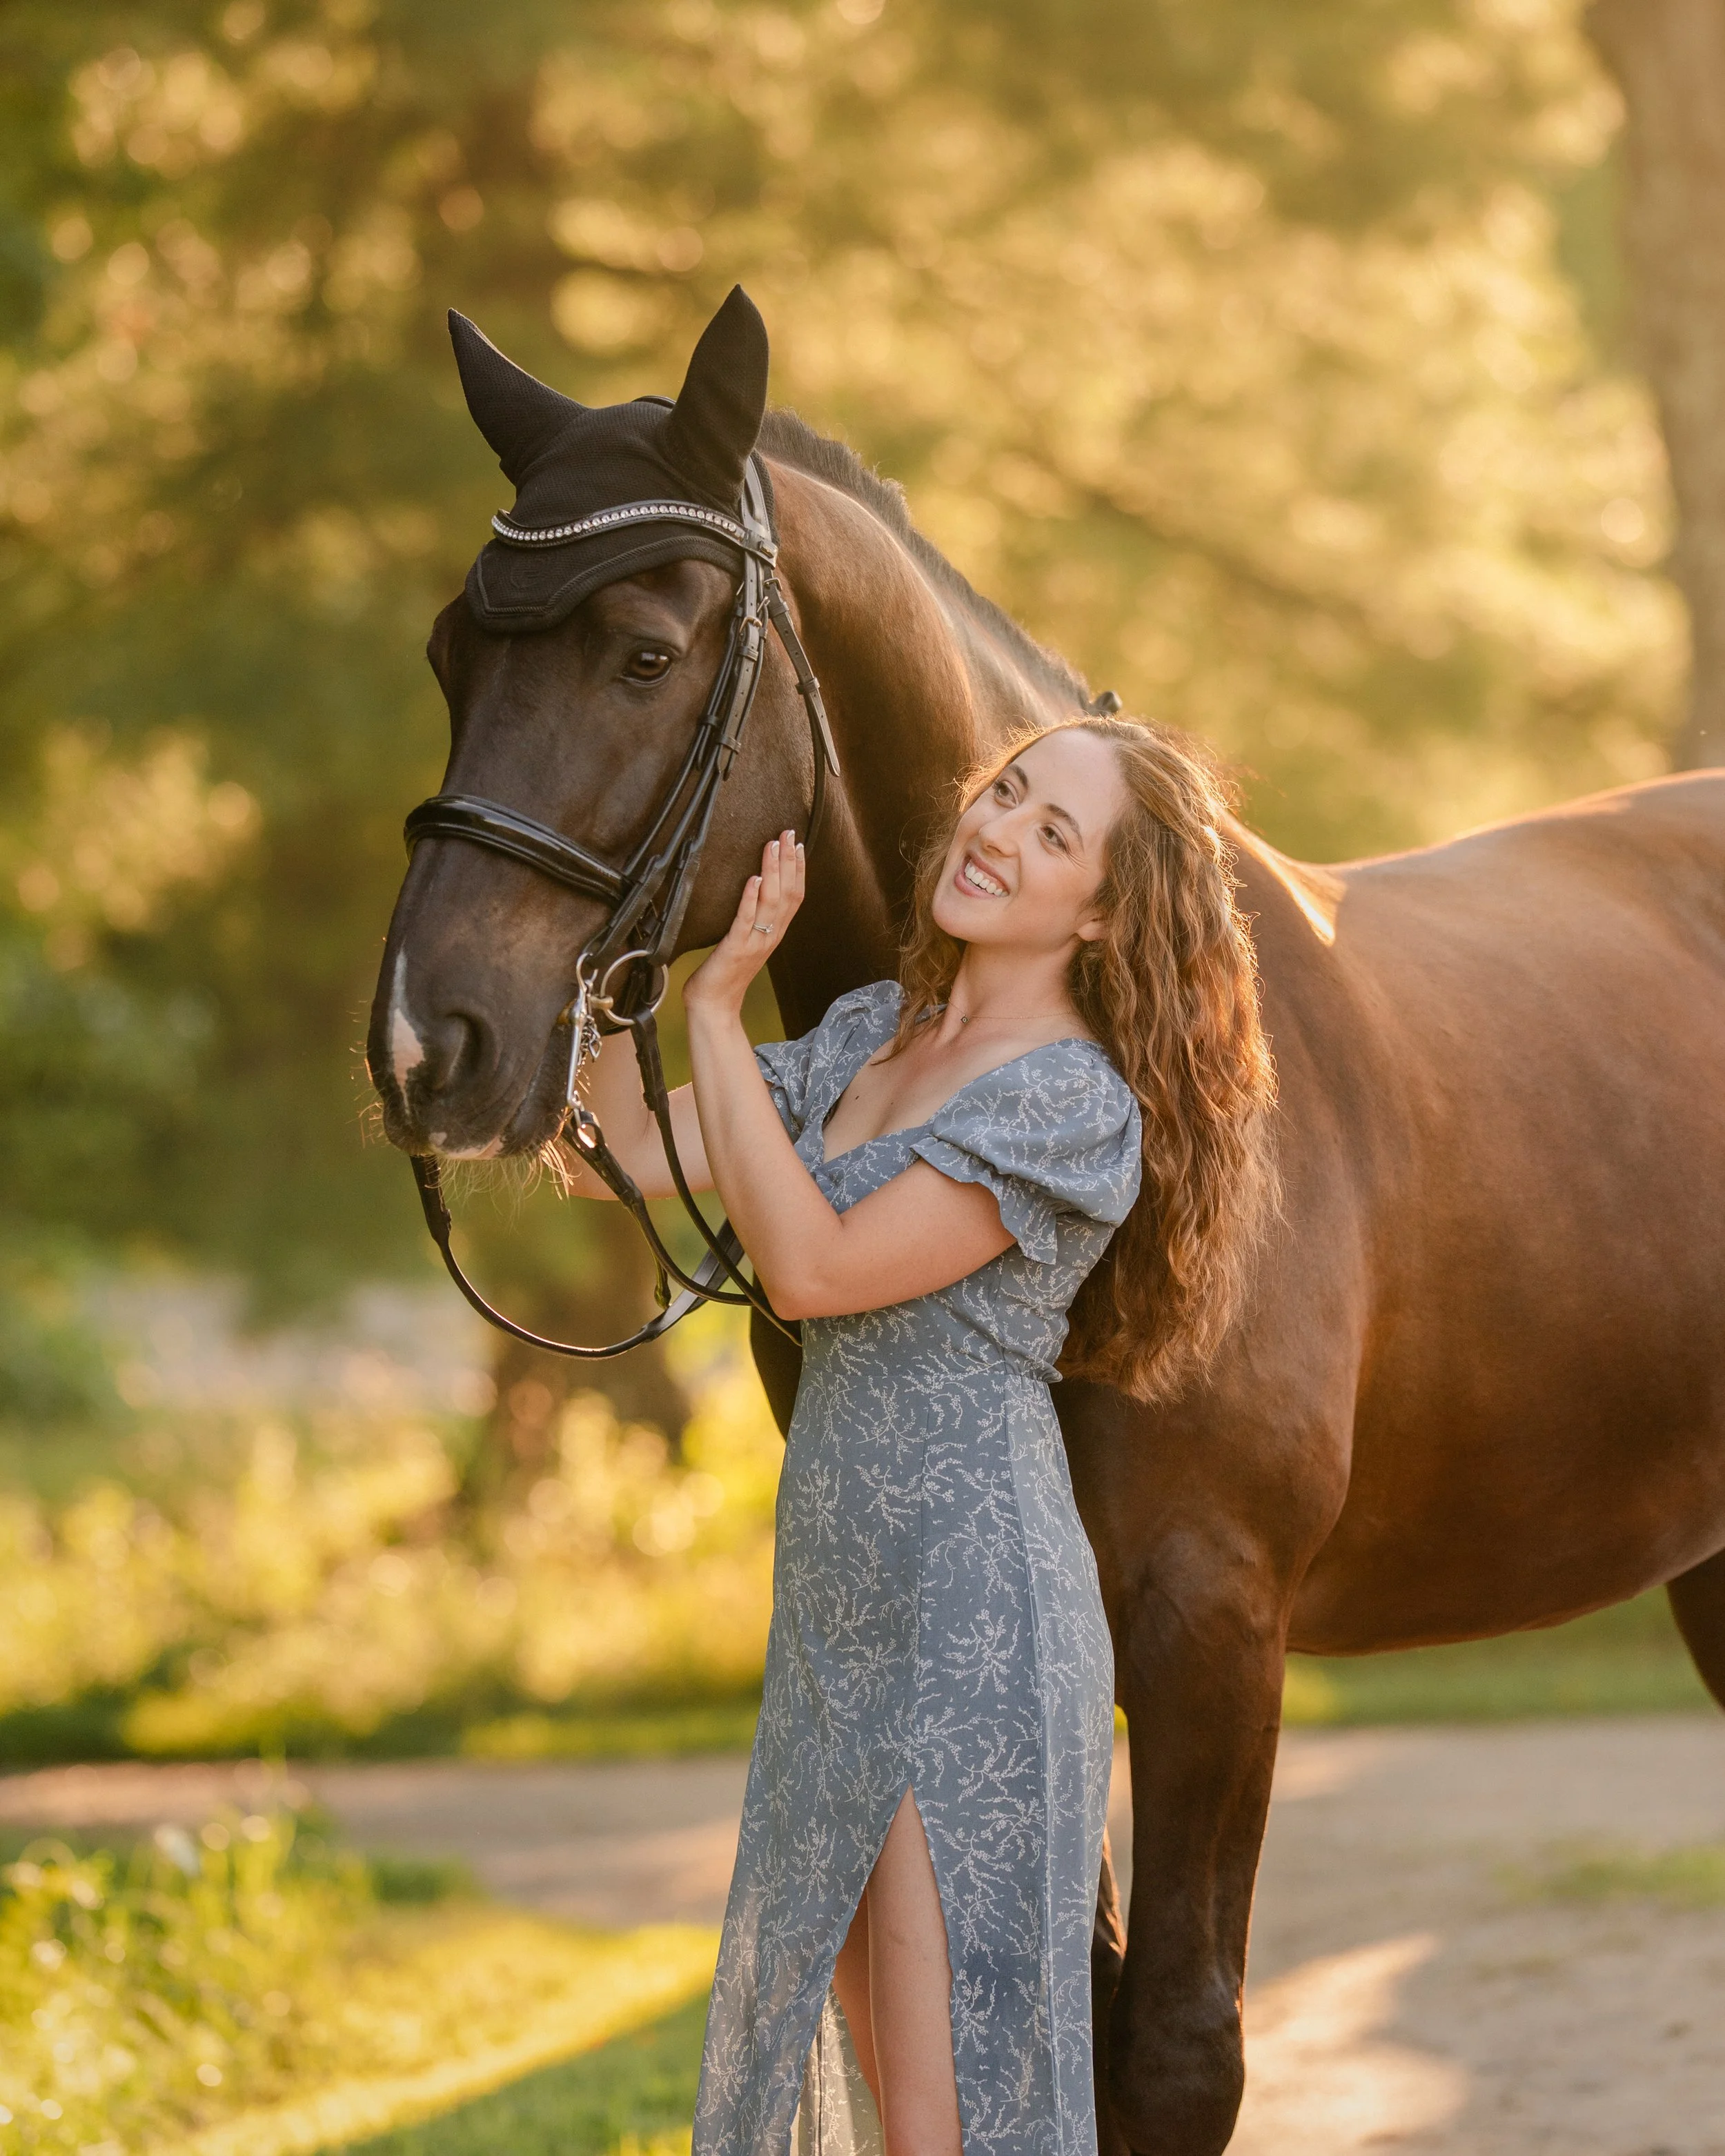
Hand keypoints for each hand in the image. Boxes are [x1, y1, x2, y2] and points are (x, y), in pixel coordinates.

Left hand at [684, 830, 805, 1016]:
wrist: (714, 1007)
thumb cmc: (724, 975)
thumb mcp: (744, 942)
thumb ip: (751, 921)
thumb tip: (751, 892)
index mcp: (774, 934)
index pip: (794, 897)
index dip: (798, 870)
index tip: (798, 844)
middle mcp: (770, 936)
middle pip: (787, 894)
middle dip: (789, 861)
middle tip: (788, 833)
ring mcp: (754, 943)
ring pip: (771, 902)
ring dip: (773, 871)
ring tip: (772, 846)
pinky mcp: (735, 948)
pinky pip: (745, 920)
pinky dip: (750, 898)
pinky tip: (753, 879)